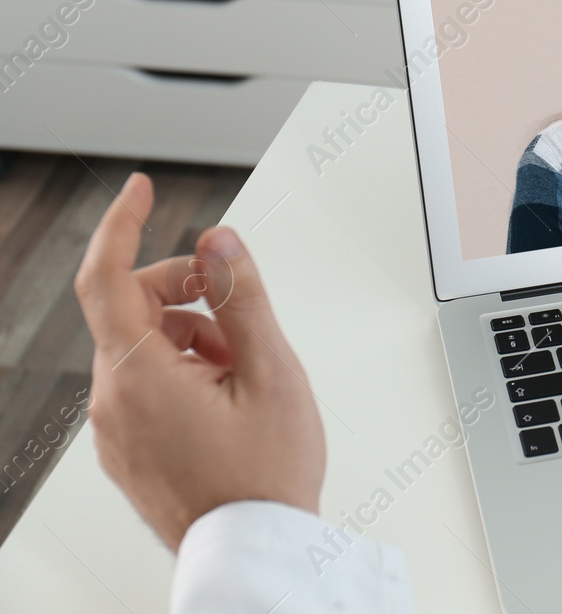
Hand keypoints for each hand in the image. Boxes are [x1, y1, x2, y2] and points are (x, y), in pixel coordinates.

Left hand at [74, 173, 325, 549]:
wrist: (254, 552)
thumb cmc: (265, 475)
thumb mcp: (271, 371)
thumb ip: (242, 296)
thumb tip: (219, 241)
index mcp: (139, 376)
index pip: (108, 277)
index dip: (123, 224)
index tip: (143, 191)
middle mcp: (113, 401)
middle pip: (132, 309)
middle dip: (186, 290)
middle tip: (238, 303)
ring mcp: (116, 429)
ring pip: (142, 348)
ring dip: (191, 334)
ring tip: (244, 366)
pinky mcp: (129, 449)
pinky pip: (144, 385)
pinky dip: (183, 369)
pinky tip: (228, 392)